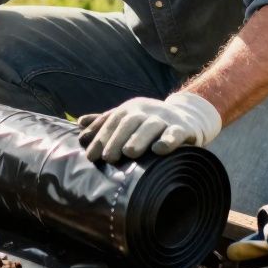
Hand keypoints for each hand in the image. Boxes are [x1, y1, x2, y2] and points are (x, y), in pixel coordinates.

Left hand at [78, 91, 221, 160]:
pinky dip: (168, 140)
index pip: (112, 121)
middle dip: (117, 139)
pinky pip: (176, 133)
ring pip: (151, 126)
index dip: (100, 137)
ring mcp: (166, 119)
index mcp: (131, 109)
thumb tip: (79, 123)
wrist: (188, 117)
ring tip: (129, 153)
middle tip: (108, 158)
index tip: (90, 155)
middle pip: (129, 122)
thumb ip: (105, 122)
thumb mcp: (128, 119)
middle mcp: (147, 111)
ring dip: (139, 138)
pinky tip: (159, 149)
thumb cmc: (150, 123)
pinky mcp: (184, 128)